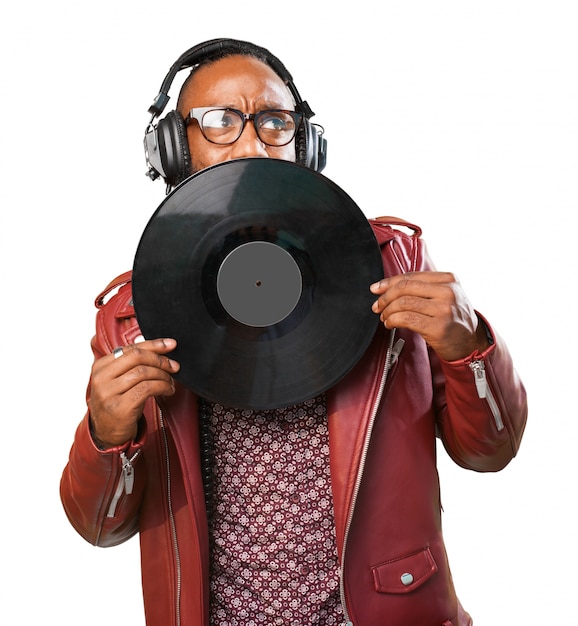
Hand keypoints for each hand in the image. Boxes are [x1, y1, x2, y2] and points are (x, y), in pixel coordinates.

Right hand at [89, 338, 179, 447]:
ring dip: (163, 375)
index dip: (153, 345)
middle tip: (174, 365)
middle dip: (160, 360)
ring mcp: (109, 393)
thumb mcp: (118, 381)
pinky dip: (162, 386)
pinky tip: (167, 390)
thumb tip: (159, 347)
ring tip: (170, 382)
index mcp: (101, 367)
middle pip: (137, 357)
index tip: (170, 344)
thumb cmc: (117, 403)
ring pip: (144, 373)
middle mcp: (102, 378)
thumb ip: (131, 364)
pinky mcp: (121, 407)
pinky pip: (147, 388)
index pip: (130, 348)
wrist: (106, 433)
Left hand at [370, 272, 488, 360]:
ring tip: (385, 316)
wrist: (471, 342)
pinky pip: (406, 319)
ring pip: (404, 303)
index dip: (389, 282)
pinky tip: (390, 324)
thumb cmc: (453, 319)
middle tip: (378, 305)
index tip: (376, 288)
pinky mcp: (438, 327)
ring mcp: (444, 310)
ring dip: (388, 310)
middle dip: (385, 297)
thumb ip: (423, 288)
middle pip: (405, 288)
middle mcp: (448, 292)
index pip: (411, 276)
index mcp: (449, 279)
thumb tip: (387, 286)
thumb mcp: (445, 296)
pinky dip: (393, 320)